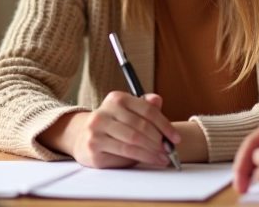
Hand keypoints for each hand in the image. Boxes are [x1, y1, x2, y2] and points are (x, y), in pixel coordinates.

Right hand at [41, 91, 180, 168]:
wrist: (82, 137)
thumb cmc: (112, 125)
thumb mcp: (128, 112)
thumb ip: (145, 107)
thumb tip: (158, 100)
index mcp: (117, 98)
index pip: (147, 110)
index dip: (165, 125)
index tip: (176, 138)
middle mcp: (105, 111)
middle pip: (140, 126)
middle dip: (159, 141)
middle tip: (170, 150)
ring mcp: (97, 129)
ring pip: (133, 141)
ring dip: (152, 152)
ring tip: (163, 158)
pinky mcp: (94, 146)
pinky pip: (123, 153)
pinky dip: (142, 158)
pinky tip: (151, 160)